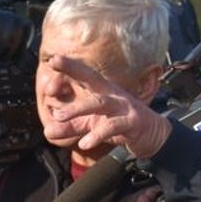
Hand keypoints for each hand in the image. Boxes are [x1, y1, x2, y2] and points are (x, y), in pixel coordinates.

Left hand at [42, 56, 170, 158]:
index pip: (84, 75)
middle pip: (92, 79)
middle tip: (51, 81)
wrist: (153, 135)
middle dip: (74, 72)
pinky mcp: (132, 123)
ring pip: (100, 103)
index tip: (52, 59)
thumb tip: (47, 131)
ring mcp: (124, 107)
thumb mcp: (91, 126)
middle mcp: (113, 94)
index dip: (70, 66)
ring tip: (59, 116)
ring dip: (78, 109)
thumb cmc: (120, 124)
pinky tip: (84, 143)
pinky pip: (113, 126)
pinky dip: (97, 134)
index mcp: (103, 91)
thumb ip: (70, 128)